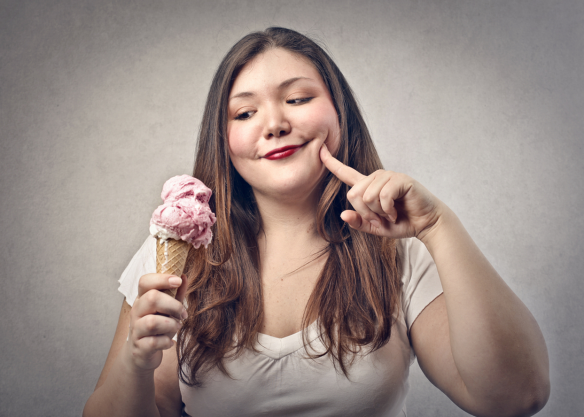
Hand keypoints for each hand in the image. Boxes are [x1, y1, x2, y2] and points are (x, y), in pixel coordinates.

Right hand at [124, 274, 187, 372]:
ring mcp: (135, 329)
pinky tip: (169, 343)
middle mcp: (136, 311)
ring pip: (152, 322)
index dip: (162, 278)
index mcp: (143, 299)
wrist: (142, 354)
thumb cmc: (158, 328)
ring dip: (171, 325)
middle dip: (174, 305)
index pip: (145, 281)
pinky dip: (166, 342)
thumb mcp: (168, 309)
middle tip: (183, 315)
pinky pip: (153, 342)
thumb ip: (176, 294)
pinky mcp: (139, 347)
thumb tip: (184, 276)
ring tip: (176, 328)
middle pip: (151, 298)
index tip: (178, 281)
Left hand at [320, 144, 444, 239]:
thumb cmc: (402, 223)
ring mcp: (389, 176)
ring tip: (391, 214)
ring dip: (378, 212)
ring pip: (367, 196)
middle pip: (354, 194)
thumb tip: (342, 215)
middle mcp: (376, 178)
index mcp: (368, 186)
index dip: (332, 162)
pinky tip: (396, 212)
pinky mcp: (400, 179)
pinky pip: (383, 196)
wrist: (425, 224)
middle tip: (380, 218)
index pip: (346, 173)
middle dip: (365, 212)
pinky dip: (388, 210)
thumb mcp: (376, 227)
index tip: (320, 150)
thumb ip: (359, 222)